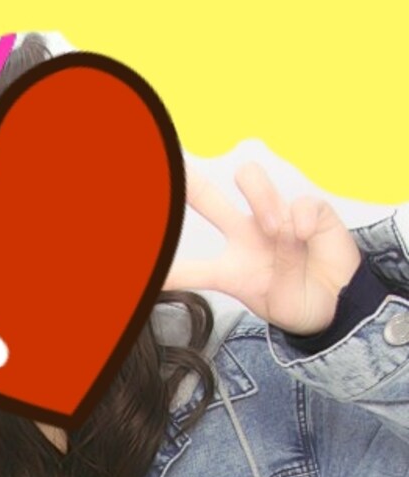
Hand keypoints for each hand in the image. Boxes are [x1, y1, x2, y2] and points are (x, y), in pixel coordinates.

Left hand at [164, 162, 361, 334]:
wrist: (334, 306)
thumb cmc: (294, 300)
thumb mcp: (268, 304)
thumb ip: (263, 275)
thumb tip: (279, 231)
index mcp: (229, 270)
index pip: (191, 270)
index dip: (168, 272)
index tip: (141, 272)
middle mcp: (246, 237)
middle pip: (209, 200)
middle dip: (190, 183)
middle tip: (176, 169)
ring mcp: (274, 220)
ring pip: (251, 180)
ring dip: (261, 200)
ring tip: (274, 230)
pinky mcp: (307, 212)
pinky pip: (298, 202)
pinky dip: (299, 218)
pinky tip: (302, 236)